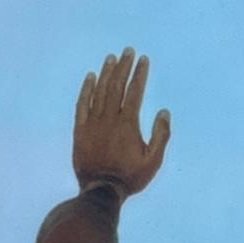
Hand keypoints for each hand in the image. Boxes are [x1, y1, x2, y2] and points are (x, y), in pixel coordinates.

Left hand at [73, 47, 170, 198]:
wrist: (100, 191)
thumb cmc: (130, 178)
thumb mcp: (153, 161)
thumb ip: (160, 135)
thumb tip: (164, 112)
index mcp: (128, 124)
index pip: (134, 92)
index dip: (139, 74)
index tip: (143, 60)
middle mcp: (109, 119)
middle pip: (116, 86)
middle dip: (123, 67)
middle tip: (128, 51)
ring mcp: (92, 123)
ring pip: (99, 91)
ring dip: (106, 73)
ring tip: (112, 58)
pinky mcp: (80, 130)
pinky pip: (82, 104)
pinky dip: (86, 89)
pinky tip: (90, 77)